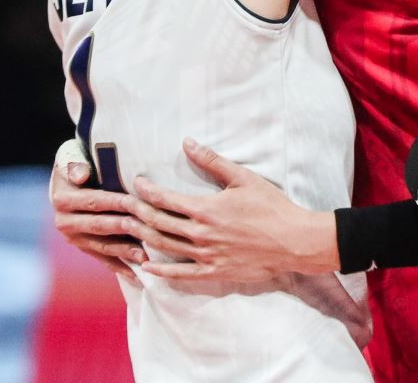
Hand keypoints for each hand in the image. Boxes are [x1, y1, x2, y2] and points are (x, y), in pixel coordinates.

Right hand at [48, 139, 144, 274]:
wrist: (70, 179)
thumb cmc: (78, 162)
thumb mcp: (71, 156)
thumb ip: (74, 164)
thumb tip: (80, 175)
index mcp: (63, 199)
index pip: (95, 201)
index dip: (116, 202)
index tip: (137, 203)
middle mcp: (65, 222)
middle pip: (102, 226)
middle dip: (127, 228)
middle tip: (150, 231)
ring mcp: (75, 239)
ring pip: (104, 246)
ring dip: (126, 252)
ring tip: (147, 257)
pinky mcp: (85, 248)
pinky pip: (104, 259)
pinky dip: (122, 267)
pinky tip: (139, 276)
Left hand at [129, 140, 338, 282]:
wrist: (293, 240)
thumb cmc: (271, 206)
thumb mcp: (244, 178)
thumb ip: (213, 162)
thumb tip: (188, 143)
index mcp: (206, 209)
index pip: (165, 199)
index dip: (147, 190)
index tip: (137, 183)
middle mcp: (200, 233)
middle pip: (158, 223)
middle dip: (137, 213)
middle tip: (123, 204)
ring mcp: (204, 255)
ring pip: (164, 246)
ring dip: (143, 237)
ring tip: (129, 228)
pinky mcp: (213, 272)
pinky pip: (179, 274)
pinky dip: (160, 271)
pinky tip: (147, 265)